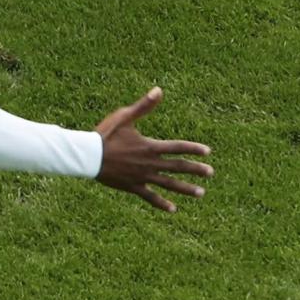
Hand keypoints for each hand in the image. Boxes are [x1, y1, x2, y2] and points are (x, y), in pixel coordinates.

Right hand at [95, 87, 212, 212]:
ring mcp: (143, 177)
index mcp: (150, 146)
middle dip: (195, 170)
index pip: (177, 147)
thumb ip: (144, 106)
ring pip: (169, 184)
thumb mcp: (125, 117)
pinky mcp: (133, 186)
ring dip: (185, 189)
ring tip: (201, 193)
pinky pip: (150, 197)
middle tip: (210, 173)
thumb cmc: (106, 134)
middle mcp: (150, 163)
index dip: (193, 149)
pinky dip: (162, 203)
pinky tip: (173, 209)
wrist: (89, 156)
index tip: (208, 152)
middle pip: (178, 167)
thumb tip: (159, 90)